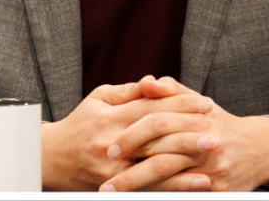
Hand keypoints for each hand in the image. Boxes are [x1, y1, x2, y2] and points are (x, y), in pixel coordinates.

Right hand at [40, 78, 214, 190]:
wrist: (51, 158)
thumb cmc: (80, 123)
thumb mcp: (99, 99)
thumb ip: (128, 91)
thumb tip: (156, 82)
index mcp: (109, 116)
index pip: (151, 108)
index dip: (180, 104)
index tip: (206, 103)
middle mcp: (111, 142)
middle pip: (157, 135)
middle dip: (189, 132)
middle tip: (216, 129)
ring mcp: (113, 167)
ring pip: (155, 163)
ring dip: (188, 160)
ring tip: (212, 155)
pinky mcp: (115, 186)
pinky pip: (150, 187)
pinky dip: (176, 185)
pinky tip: (198, 183)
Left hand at [101, 76, 268, 191]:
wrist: (259, 149)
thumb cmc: (218, 122)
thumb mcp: (196, 101)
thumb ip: (170, 91)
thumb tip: (145, 82)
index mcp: (197, 118)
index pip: (158, 123)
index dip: (132, 136)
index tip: (111, 148)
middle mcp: (206, 144)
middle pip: (162, 156)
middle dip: (130, 170)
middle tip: (105, 179)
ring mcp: (213, 171)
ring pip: (170, 180)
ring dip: (140, 189)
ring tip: (114, 194)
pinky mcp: (218, 192)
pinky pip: (185, 194)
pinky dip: (161, 197)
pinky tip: (142, 200)